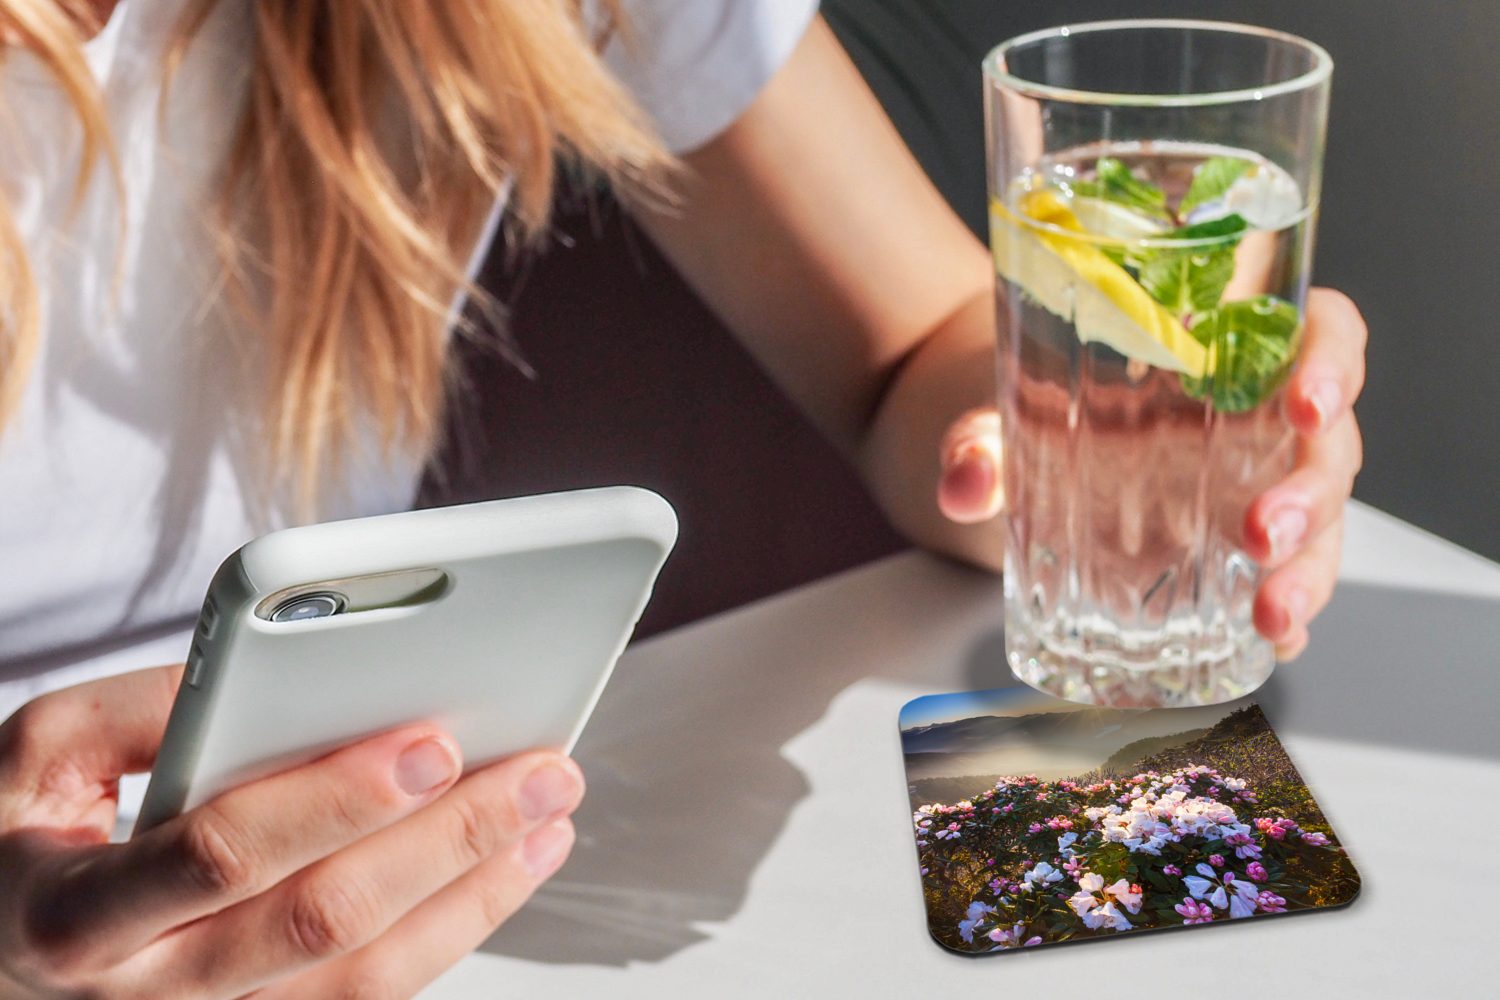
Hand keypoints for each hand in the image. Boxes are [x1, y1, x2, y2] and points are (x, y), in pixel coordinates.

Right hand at [0, 665, 583, 998]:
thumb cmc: (17, 840)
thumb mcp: (38, 755)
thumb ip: (143, 709)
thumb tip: (279, 671)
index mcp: (79, 913)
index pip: (226, 855)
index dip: (336, 800)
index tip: (432, 741)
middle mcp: (149, 991)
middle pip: (325, 921)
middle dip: (449, 842)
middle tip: (541, 773)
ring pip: (366, 977)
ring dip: (476, 893)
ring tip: (551, 817)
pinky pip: (369, 995)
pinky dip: (452, 930)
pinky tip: (506, 870)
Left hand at [936, 287, 1365, 660]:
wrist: (1005, 444)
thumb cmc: (1030, 400)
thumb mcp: (1000, 409)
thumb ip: (978, 439)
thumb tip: (963, 482)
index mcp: (1224, 352)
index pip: (1320, 331)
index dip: (1333, 361)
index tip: (1306, 402)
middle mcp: (1255, 419)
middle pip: (1327, 444)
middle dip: (1311, 495)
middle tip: (1264, 535)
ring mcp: (1251, 487)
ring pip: (1319, 522)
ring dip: (1309, 570)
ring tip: (1273, 616)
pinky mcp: (1231, 549)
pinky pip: (1282, 576)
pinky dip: (1289, 613)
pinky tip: (1277, 643)